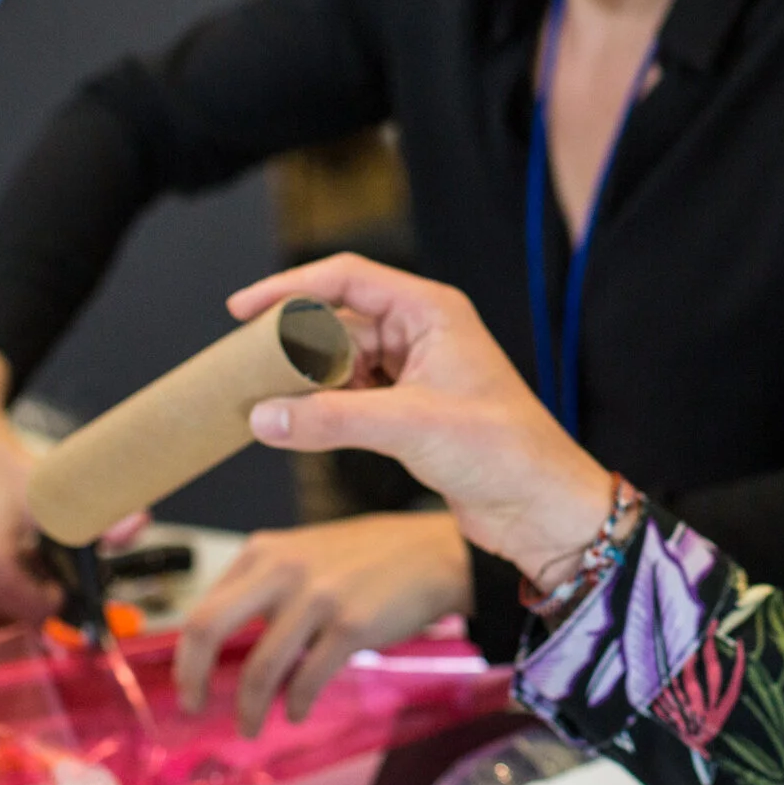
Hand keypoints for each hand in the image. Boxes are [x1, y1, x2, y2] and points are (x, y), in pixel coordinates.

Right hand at [0, 343, 144, 625]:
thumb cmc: (2, 465)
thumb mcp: (53, 491)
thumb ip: (98, 518)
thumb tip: (140, 524)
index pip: (41, 611)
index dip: (63, 587)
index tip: (64, 558)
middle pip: (21, 609)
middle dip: (39, 582)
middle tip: (38, 542)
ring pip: (1, 602)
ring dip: (18, 580)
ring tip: (18, 538)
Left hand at [175, 511, 473, 733]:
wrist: (436, 552)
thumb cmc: (370, 557)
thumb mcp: (307, 552)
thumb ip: (267, 586)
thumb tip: (229, 648)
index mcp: (265, 551)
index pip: (203, 608)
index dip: (187, 656)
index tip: (188, 685)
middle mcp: (283, 569)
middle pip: (209, 629)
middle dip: (193, 679)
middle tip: (195, 709)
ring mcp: (317, 597)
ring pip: (260, 668)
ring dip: (250, 708)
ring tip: (251, 727)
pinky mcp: (351, 626)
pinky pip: (307, 680)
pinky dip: (296, 704)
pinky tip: (297, 711)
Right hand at [230, 255, 614, 591]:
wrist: (541, 507)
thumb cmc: (505, 451)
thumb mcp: (410, 427)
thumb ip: (332, 419)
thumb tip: (264, 416)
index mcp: (432, 312)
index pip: (348, 278)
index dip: (291, 287)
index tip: (242, 308)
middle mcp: (422, 333)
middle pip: (337, 321)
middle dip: (293, 344)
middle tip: (247, 370)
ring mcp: (416, 372)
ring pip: (341, 362)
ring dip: (306, 382)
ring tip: (264, 402)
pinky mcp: (409, 410)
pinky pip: (350, 397)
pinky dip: (323, 409)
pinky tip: (299, 427)